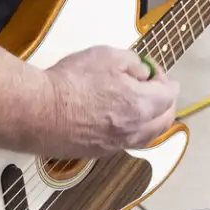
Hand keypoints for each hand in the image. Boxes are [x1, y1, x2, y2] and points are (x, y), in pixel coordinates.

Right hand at [34, 46, 177, 156]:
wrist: (39, 111)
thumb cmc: (73, 80)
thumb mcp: (108, 56)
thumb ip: (134, 64)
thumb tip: (144, 75)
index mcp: (142, 106)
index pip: (170, 95)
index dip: (164, 78)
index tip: (151, 69)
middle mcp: (134, 131)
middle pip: (165, 120)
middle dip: (165, 101)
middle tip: (153, 86)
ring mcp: (118, 145)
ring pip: (149, 136)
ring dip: (153, 119)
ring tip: (143, 105)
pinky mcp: (101, 152)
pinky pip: (129, 142)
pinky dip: (135, 130)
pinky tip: (122, 119)